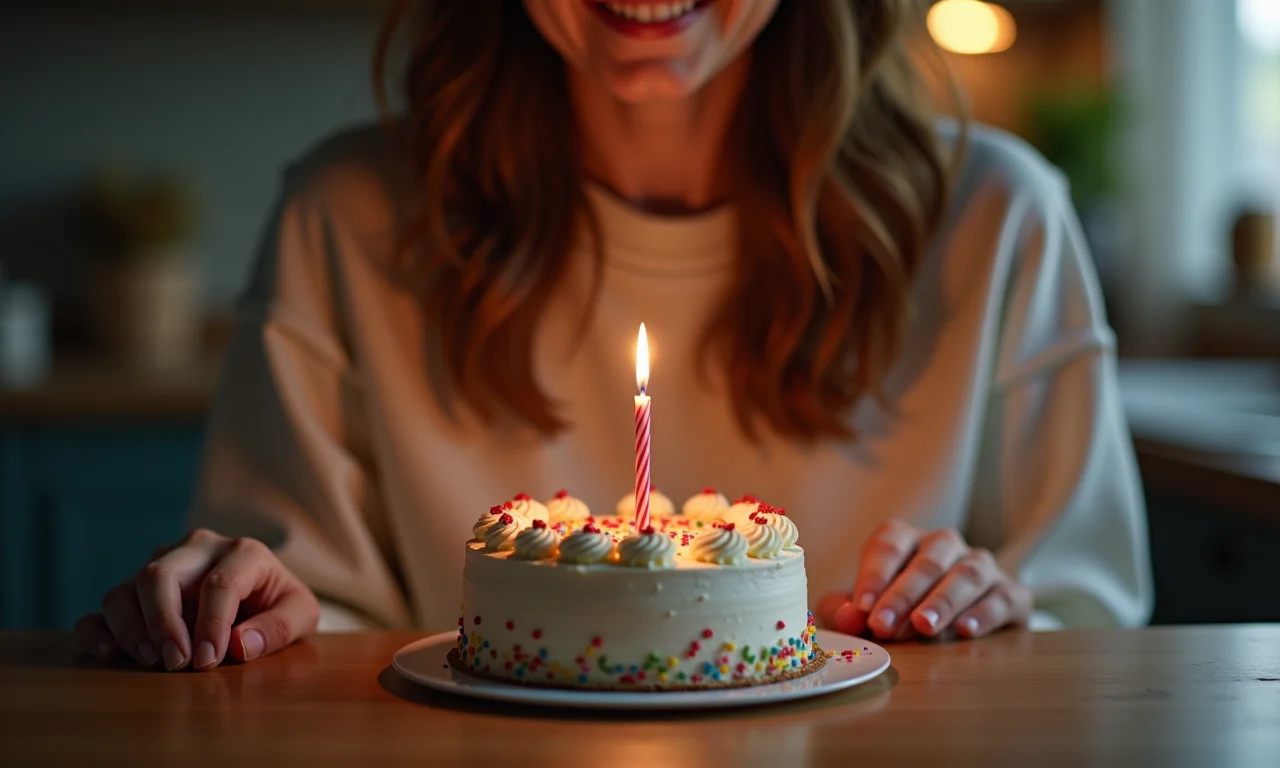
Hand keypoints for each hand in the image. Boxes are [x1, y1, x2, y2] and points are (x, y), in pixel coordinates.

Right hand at [73, 529, 319, 670]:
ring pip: (125, 589)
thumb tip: (240, 645)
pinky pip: (102, 607)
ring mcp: (162, 568)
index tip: (208, 661)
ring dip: (131, 628)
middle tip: (175, 663)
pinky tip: (108, 654)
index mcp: (242, 552)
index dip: (212, 623)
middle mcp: (196, 551)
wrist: (264, 600)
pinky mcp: (135, 592)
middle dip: (162, 621)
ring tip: (152, 662)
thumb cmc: (280, 606)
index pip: (218, 582)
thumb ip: (280, 626)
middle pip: (159, 574)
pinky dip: (97, 630)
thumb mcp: (301, 615)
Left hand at [817, 521, 1031, 640]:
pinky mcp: (1011, 592)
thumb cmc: (899, 611)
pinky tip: (966, 630)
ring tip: (923, 626)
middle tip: (884, 627)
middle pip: (926, 562)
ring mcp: (981, 565)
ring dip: (942, 601)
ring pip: (967, 574)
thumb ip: (849, 611)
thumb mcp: (868, 608)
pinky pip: (1002, 596)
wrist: (958, 624)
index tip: (863, 608)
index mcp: (906, 539)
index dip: (874, 576)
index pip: (889, 545)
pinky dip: (985, 613)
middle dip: (903, 595)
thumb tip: (847, 618)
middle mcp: (945, 544)